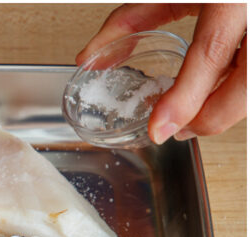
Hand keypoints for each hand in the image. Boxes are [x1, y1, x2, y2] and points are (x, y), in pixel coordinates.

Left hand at [78, 4, 245, 143]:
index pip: (210, 56)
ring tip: (193, 120)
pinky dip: (236, 93)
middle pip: (244, 86)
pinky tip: (215, 97)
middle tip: (175, 131)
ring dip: (225, 109)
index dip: (185, 99)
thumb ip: (131, 18)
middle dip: (210, 118)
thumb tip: (90, 58)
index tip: (160, 128)